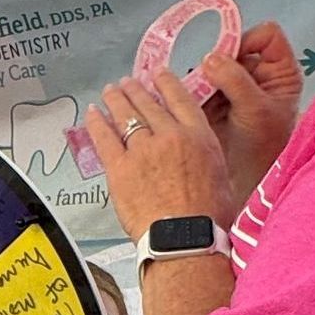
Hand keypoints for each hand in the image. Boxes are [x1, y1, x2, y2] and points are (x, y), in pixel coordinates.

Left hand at [85, 70, 234, 243]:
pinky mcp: (120, 168)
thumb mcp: (221, 176)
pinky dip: (97, 123)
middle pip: (148, 104)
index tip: (158, 74)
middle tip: (128, 82)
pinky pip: (104, 138)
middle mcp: (170, 136)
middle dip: (136, 89)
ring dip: (117, 100)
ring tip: (111, 91)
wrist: (185, 240)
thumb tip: (198, 153)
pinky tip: (93, 114)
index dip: (167, 82)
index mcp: (198, 137)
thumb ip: (206, 156)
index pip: (180, 98)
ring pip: (126, 116)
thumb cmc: (208, 218)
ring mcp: (142, 150)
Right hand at [198, 21, 302, 203]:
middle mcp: (258, 76)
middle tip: (207, 77)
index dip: (248, 40)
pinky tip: (190, 100)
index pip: (266, 36)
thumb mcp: (256, 111)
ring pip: (213, 66)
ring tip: (199, 94)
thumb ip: (236, 80)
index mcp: (280, 73)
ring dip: (203, 77)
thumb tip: (213, 58)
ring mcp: (234, 87)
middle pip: (234, 48)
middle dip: (218, 62)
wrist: (246, 181)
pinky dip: (192, 90)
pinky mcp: (214, 100)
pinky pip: (199, 83)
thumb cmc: (266, 151)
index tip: (230, 55)